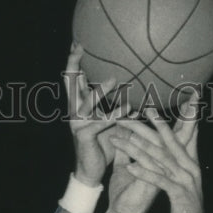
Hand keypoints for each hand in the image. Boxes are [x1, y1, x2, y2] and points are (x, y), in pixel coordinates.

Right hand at [63, 42, 124, 186]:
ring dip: (100, 91)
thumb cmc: (104, 144)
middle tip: (78, 48)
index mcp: (80, 105)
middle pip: (70, 84)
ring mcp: (77, 123)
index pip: (74, 79)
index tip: (78, 42)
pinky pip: (100, 123)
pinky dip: (115, 115)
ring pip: (85, 102)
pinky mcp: (84, 136)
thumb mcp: (113, 121)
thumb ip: (120, 105)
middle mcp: (75, 111)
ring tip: (115, 80)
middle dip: (73, 65)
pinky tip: (129, 110)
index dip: (74, 61)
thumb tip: (142, 91)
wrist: (91, 170)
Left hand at [108, 97, 205, 212]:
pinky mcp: (178, 194)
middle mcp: (188, 167)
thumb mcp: (178, 182)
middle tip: (136, 110)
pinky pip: (159, 181)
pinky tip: (130, 168)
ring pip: (160, 159)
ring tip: (125, 137)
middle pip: (167, 142)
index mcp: (188, 162)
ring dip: (141, 148)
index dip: (167, 121)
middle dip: (152, 126)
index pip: (179, 136)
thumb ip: (174, 165)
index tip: (154, 106)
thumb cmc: (184, 206)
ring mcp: (184, 180)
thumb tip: (167, 150)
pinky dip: (144, 173)